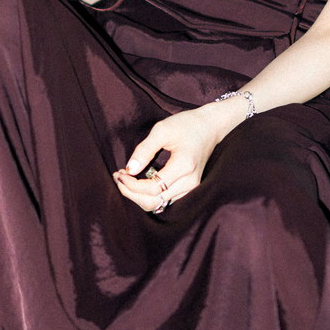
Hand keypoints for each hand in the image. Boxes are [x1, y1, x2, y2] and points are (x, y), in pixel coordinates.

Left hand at [113, 97, 248, 213]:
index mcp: (183, 167)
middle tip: (119, 178)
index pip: (151, 188)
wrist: (211, 126)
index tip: (118, 172)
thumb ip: (144, 150)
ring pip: (158, 204)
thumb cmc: (187, 124)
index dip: (131, 184)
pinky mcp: (190, 188)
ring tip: (127, 180)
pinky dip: (150, 195)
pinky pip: (165, 200)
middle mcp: (190, 182)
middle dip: (131, 193)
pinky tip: (140, 182)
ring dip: (139, 196)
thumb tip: (129, 170)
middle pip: (153, 202)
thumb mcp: (162, 130)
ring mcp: (192, 188)